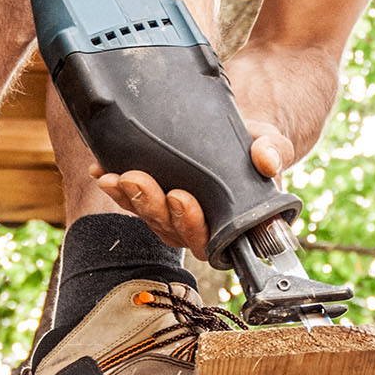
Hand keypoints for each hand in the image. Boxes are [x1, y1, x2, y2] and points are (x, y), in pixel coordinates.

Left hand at [89, 120, 294, 261]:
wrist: (238, 136)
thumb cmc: (256, 149)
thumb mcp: (270, 144)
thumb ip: (273, 151)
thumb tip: (267, 161)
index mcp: (229, 226)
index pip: (207, 238)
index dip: (191, 223)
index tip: (180, 198)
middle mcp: (198, 226)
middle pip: (170, 229)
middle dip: (152, 207)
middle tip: (137, 180)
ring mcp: (173, 215)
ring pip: (148, 217)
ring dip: (129, 198)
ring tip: (115, 176)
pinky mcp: (154, 199)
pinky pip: (131, 199)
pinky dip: (115, 188)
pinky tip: (101, 171)